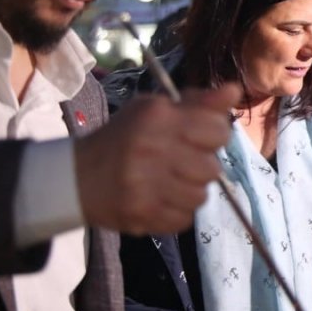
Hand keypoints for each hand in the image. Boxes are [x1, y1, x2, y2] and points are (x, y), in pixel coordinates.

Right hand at [75, 84, 239, 234]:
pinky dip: (176, 211)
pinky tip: (159, 198)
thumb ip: (199, 103)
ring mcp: (145, 185)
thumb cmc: (126, 138)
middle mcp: (151, 150)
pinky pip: (184, 219)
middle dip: (201, 166)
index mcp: (157, 118)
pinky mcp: (142, 215)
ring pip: (200, 197)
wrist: (77, 176)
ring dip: (189, 190)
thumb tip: (234, 91)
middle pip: (212, 169)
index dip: (214, 136)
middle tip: (180, 163)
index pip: (218, 131)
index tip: (199, 139)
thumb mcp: (157, 110)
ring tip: (168, 182)